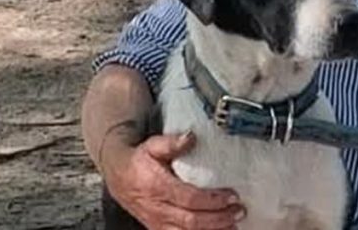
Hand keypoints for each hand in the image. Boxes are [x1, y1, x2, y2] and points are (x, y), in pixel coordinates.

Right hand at [102, 130, 245, 229]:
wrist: (118, 175)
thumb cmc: (139, 160)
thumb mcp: (152, 146)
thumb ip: (171, 142)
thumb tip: (191, 137)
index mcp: (157, 186)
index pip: (189, 198)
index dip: (212, 200)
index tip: (232, 195)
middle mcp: (157, 209)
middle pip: (192, 221)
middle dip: (219, 218)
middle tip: (239, 210)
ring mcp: (156, 222)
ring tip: (234, 223)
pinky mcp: (158, 229)